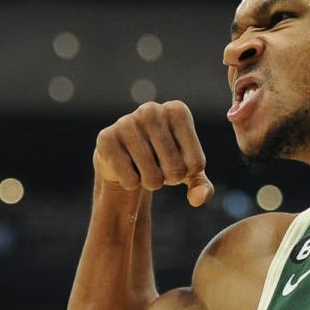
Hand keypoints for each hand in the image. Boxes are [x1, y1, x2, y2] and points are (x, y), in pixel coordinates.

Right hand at [94, 101, 213, 205]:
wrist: (124, 156)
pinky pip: (130, 180)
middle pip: (176, 170)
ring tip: (143, 168)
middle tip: (158, 167)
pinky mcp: (106, 139)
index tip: (176, 160)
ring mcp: (126, 122)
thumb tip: (199, 199)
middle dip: (169, 178)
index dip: (187, 173)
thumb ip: (202, 186)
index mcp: (178, 111)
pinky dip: (131, 182)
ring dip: (150, 182)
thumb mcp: (188, 171)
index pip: (196, 163)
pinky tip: (126, 166)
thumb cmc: (163, 160)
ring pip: (152, 178)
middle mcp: (152, 110)